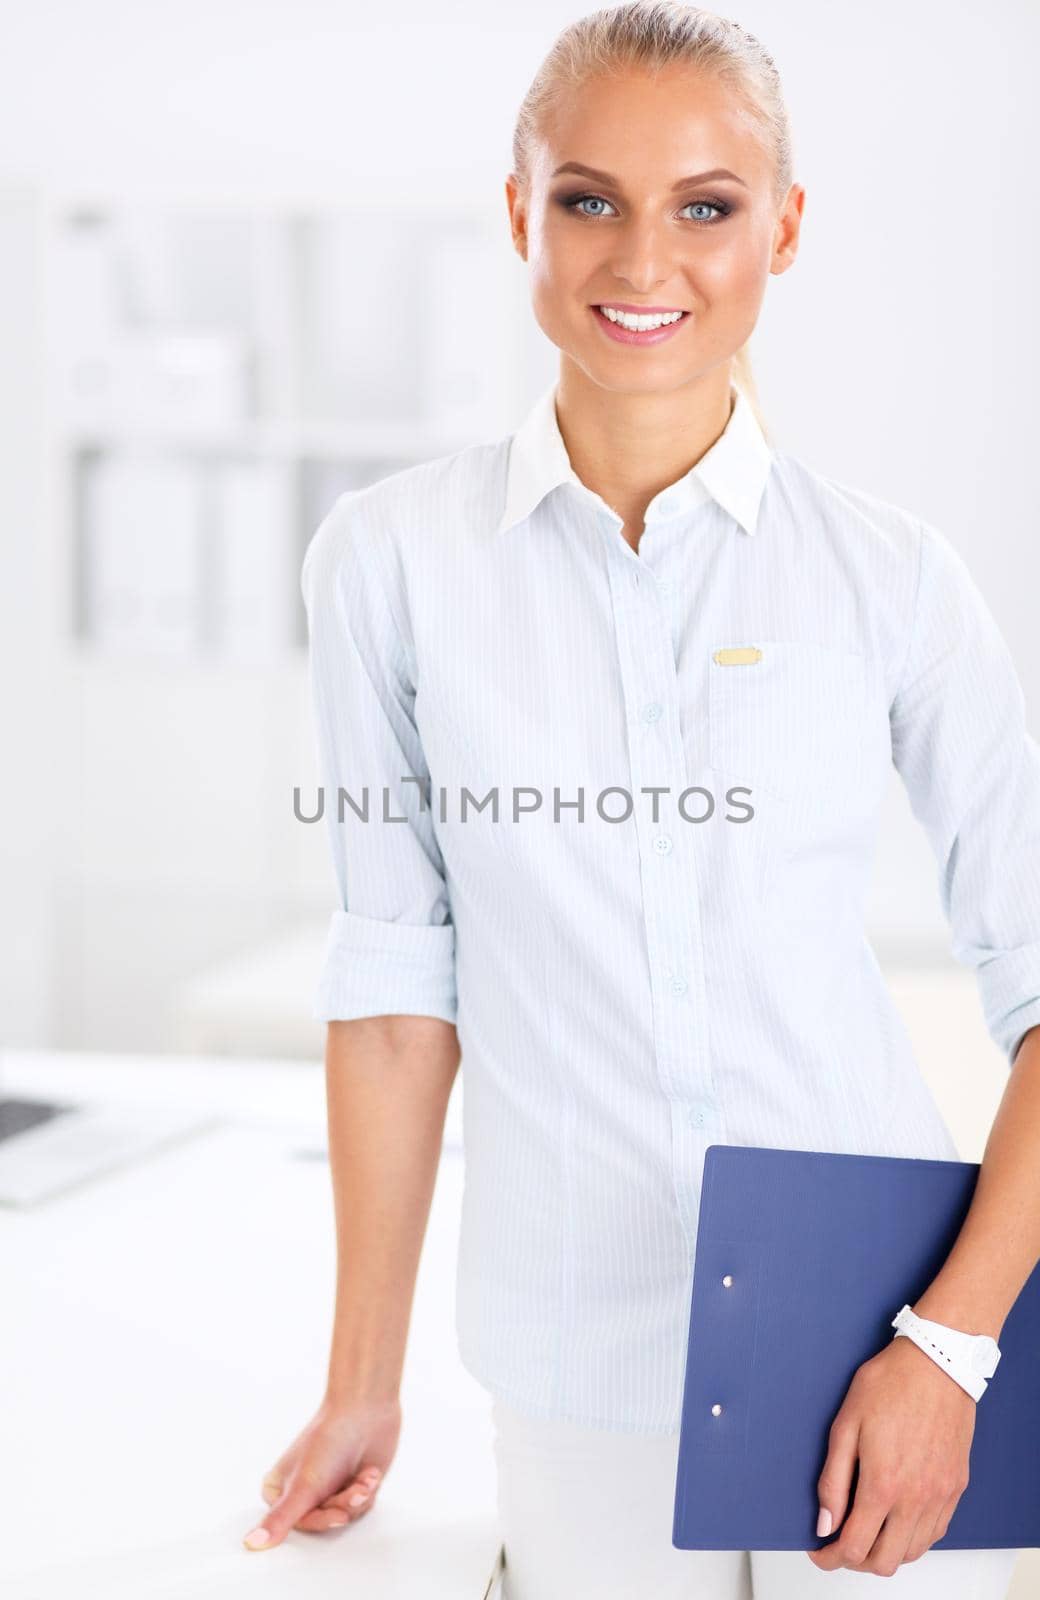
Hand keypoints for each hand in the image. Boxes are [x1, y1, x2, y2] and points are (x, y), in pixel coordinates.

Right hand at [242, 1393, 401, 1550]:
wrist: (366, 1410)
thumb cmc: (329, 1441)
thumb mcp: (303, 1486)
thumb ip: (280, 1519)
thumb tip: (250, 1544)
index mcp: (278, 1490)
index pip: (297, 1526)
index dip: (321, 1518)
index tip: (335, 1510)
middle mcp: (301, 1491)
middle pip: (323, 1521)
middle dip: (344, 1504)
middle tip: (354, 1488)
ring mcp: (327, 1487)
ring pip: (344, 1515)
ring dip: (359, 1496)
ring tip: (365, 1476)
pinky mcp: (350, 1485)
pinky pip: (360, 1507)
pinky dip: (368, 1491)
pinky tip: (370, 1472)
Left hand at [807, 1335, 975, 1575]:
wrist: (937, 1364)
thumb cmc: (890, 1384)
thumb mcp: (845, 1425)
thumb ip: (833, 1480)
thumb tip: (825, 1523)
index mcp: (883, 1485)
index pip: (854, 1547)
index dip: (830, 1557)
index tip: (818, 1550)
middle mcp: (916, 1499)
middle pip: (884, 1562)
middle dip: (856, 1560)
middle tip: (839, 1541)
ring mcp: (940, 1496)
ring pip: (912, 1552)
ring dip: (886, 1550)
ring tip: (867, 1528)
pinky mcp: (956, 1488)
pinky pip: (935, 1533)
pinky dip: (912, 1537)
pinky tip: (897, 1517)